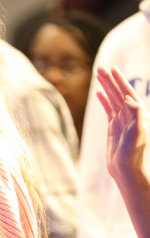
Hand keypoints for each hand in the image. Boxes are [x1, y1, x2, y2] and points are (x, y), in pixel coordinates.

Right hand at [97, 66, 148, 182]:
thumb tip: (127, 98)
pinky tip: (98, 93)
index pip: (128, 92)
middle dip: (110, 80)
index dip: (120, 81)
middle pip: (118, 93)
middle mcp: (130, 114)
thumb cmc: (132, 152)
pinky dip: (104, 100)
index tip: (113, 69)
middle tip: (100, 68)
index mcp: (138, 113)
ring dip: (106, 87)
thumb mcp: (137, 132)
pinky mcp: (113, 127)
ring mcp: (121, 120)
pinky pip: (108, 109)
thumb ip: (136, 113)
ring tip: (98, 76)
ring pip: (112, 99)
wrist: (125, 169)